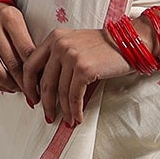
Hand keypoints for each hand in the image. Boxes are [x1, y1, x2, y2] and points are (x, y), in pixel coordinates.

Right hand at [0, 3, 34, 92]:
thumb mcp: (19, 21)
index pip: (26, 51)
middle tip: (33, 92)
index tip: (42, 82)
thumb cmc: (4, 17)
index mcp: (9, 18)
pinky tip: (6, 86)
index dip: (35, 71)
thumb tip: (42, 71)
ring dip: (10, 85)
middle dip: (24, 82)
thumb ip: (28, 41)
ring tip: (19, 89)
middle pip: (12, 63)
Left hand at [20, 25, 135, 125]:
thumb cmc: (105, 47)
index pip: (30, 64)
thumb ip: (60, 57)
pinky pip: (74, 96)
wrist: (131, 42)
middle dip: (46, 104)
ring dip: (64, 110)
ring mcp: (71, 56)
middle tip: (49, 116)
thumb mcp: (76, 44)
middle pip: (44, 82)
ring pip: (60, 92)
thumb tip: (47, 87)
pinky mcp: (84, 69)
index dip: (28, 86)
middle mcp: (59, 45)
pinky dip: (75, 110)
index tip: (33, 99)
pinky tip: (78, 117)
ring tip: (68, 121)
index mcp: (54, 38)